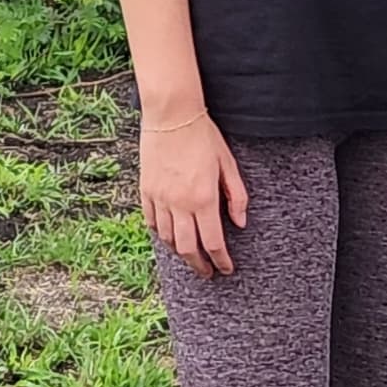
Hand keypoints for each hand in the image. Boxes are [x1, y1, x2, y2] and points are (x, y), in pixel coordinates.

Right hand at [140, 114, 247, 278]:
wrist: (171, 115)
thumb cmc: (203, 136)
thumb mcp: (228, 164)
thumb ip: (237, 196)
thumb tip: (240, 223)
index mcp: (203, 198)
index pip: (213, 242)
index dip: (221, 260)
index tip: (226, 269)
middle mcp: (180, 203)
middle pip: (188, 249)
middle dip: (199, 265)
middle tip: (207, 272)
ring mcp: (160, 198)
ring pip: (168, 239)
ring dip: (180, 253)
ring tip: (190, 256)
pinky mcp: (146, 190)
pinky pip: (152, 222)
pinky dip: (161, 234)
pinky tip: (170, 236)